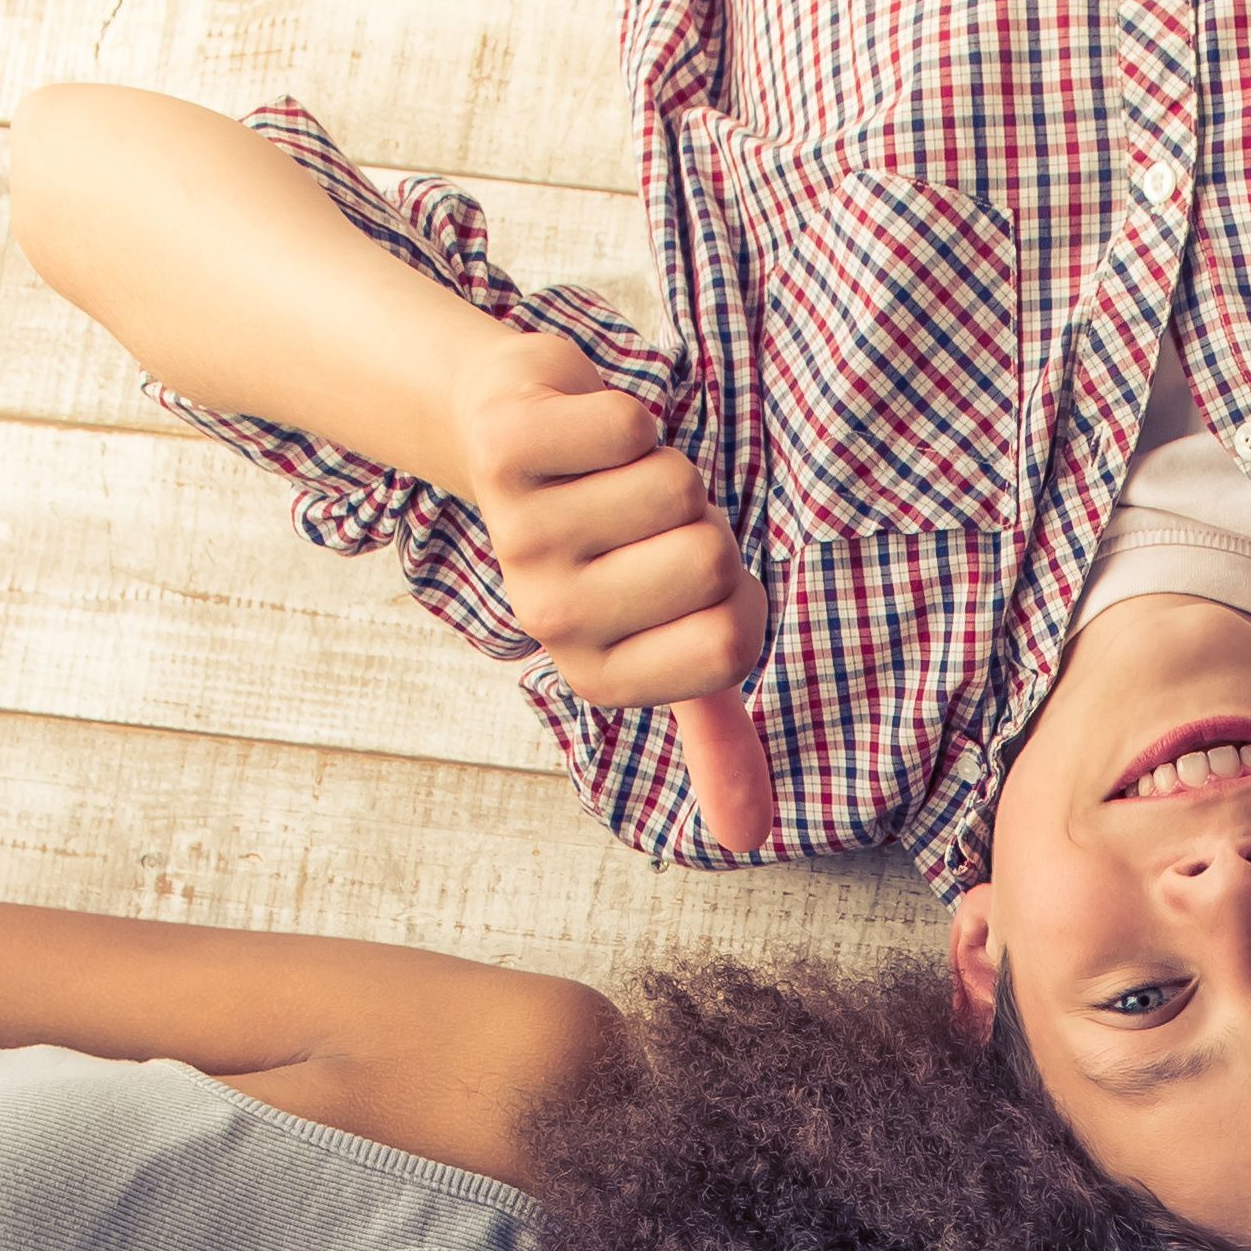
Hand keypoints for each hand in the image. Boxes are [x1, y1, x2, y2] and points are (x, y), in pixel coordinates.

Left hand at [454, 338, 775, 855]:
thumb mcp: (664, 643)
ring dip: (663, 462)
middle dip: (704, 524)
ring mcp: (519, 536)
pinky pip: (627, 423)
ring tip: (612, 476)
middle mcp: (551, 620)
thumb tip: (749, 839)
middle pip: (711, 561)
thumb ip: (712, 737)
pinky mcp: (501, 451)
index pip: (734, 644)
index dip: (738, 594)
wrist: (507, 435)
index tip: (683, 580)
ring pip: (677, 484)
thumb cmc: (610, 538)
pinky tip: (581, 430)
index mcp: (600, 676)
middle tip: (646, 520)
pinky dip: (624, 411)